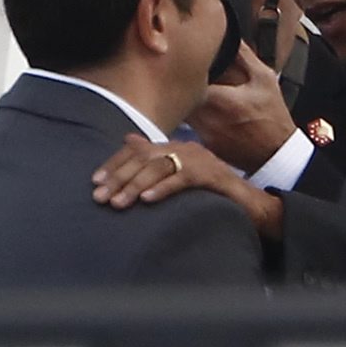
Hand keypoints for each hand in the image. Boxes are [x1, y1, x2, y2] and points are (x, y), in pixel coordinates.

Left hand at [90, 135, 284, 239]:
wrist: (250, 204)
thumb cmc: (211, 195)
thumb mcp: (180, 179)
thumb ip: (156, 166)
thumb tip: (128, 143)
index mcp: (174, 148)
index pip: (137, 149)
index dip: (114, 163)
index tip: (95, 182)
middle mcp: (184, 148)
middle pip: (144, 157)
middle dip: (119, 177)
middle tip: (100, 197)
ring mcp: (199, 159)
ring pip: (159, 167)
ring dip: (135, 186)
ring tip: (118, 203)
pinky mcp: (212, 174)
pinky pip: (183, 178)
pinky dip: (163, 189)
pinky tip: (147, 201)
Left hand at [183, 43, 295, 173]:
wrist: (276, 154)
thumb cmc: (273, 117)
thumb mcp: (265, 80)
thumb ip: (245, 57)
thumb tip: (231, 38)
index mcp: (221, 100)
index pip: (188, 81)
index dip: (183, 71)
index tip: (182, 62)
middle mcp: (208, 119)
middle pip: (179, 99)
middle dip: (179, 86)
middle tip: (179, 74)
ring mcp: (203, 134)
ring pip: (181, 113)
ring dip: (183, 102)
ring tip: (188, 90)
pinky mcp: (203, 145)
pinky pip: (189, 126)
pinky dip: (192, 117)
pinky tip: (203, 111)